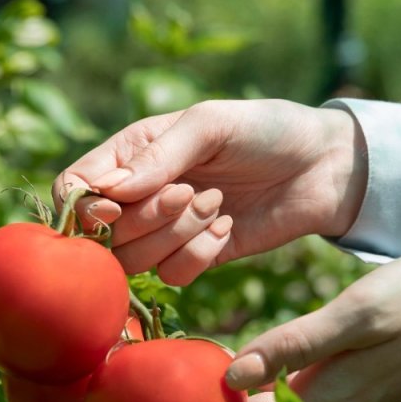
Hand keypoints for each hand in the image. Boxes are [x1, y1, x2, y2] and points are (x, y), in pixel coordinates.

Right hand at [53, 99, 366, 284]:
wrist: (326, 165)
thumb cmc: (267, 130)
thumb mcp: (212, 124)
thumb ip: (160, 155)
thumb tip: (108, 191)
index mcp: (132, 152)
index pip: (74, 186)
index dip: (86, 206)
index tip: (118, 206)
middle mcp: (142, 194)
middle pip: (105, 233)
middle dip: (148, 219)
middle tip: (193, 192)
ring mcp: (168, 230)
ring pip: (137, 261)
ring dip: (177, 236)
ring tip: (217, 205)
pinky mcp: (198, 257)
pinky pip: (174, 277)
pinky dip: (199, 257)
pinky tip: (228, 229)